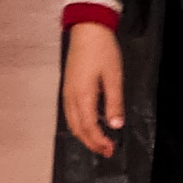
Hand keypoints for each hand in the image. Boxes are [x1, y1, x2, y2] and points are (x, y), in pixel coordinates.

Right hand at [61, 19, 122, 154]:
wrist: (87, 30)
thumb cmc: (103, 51)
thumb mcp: (114, 76)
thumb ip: (114, 102)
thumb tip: (116, 125)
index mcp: (82, 96)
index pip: (89, 127)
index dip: (99, 141)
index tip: (111, 149)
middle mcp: (70, 97)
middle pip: (78, 128)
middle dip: (91, 142)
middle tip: (107, 151)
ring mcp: (67, 92)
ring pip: (72, 122)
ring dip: (85, 135)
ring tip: (99, 143)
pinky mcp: (68, 88)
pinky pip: (71, 113)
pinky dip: (80, 125)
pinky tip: (90, 126)